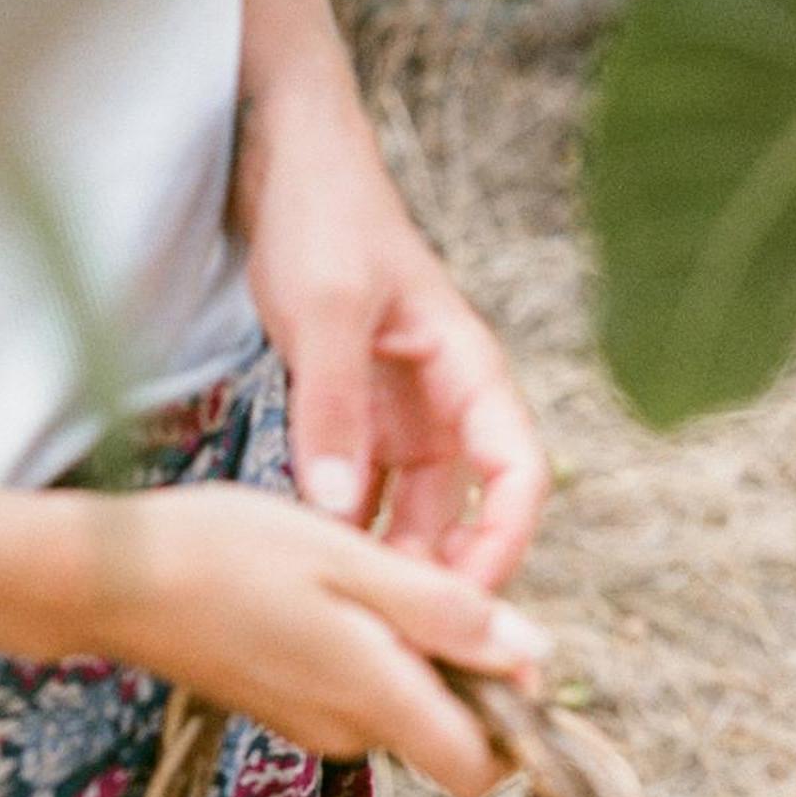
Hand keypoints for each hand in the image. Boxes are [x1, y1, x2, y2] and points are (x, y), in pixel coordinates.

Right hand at [92, 484, 550, 796]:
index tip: (508, 646)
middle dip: (464, 674)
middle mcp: (348, 732)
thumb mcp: (348, 559)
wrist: (113, 579)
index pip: (480, 770)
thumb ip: (443, 611)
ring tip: (365, 576)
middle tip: (429, 586)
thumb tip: (532, 652)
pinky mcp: (284, 709)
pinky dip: (366, 652)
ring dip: (411, 654)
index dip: (516, 721)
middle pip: (447, 736)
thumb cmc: (227, 554)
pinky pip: (357, 693)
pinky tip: (327, 592)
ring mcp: (311, 726)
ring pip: (402, 708)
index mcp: (374, 698)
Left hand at [235, 80, 549, 590]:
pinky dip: (341, 528)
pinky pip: (357, 490)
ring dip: (385, 561)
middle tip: (395, 638)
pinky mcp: (348, 415)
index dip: (504, 543)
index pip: (518, 474)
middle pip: (462, 512)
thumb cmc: (320, 211)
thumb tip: (343, 510)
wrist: (277, 158)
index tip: (463, 602)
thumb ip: (333, 408)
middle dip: (436, 576)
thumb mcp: (325, 307)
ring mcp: (394, 410)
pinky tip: (310, 565)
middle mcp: (440, 399)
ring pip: (407, 510)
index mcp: (466, 369)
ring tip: (352, 619)